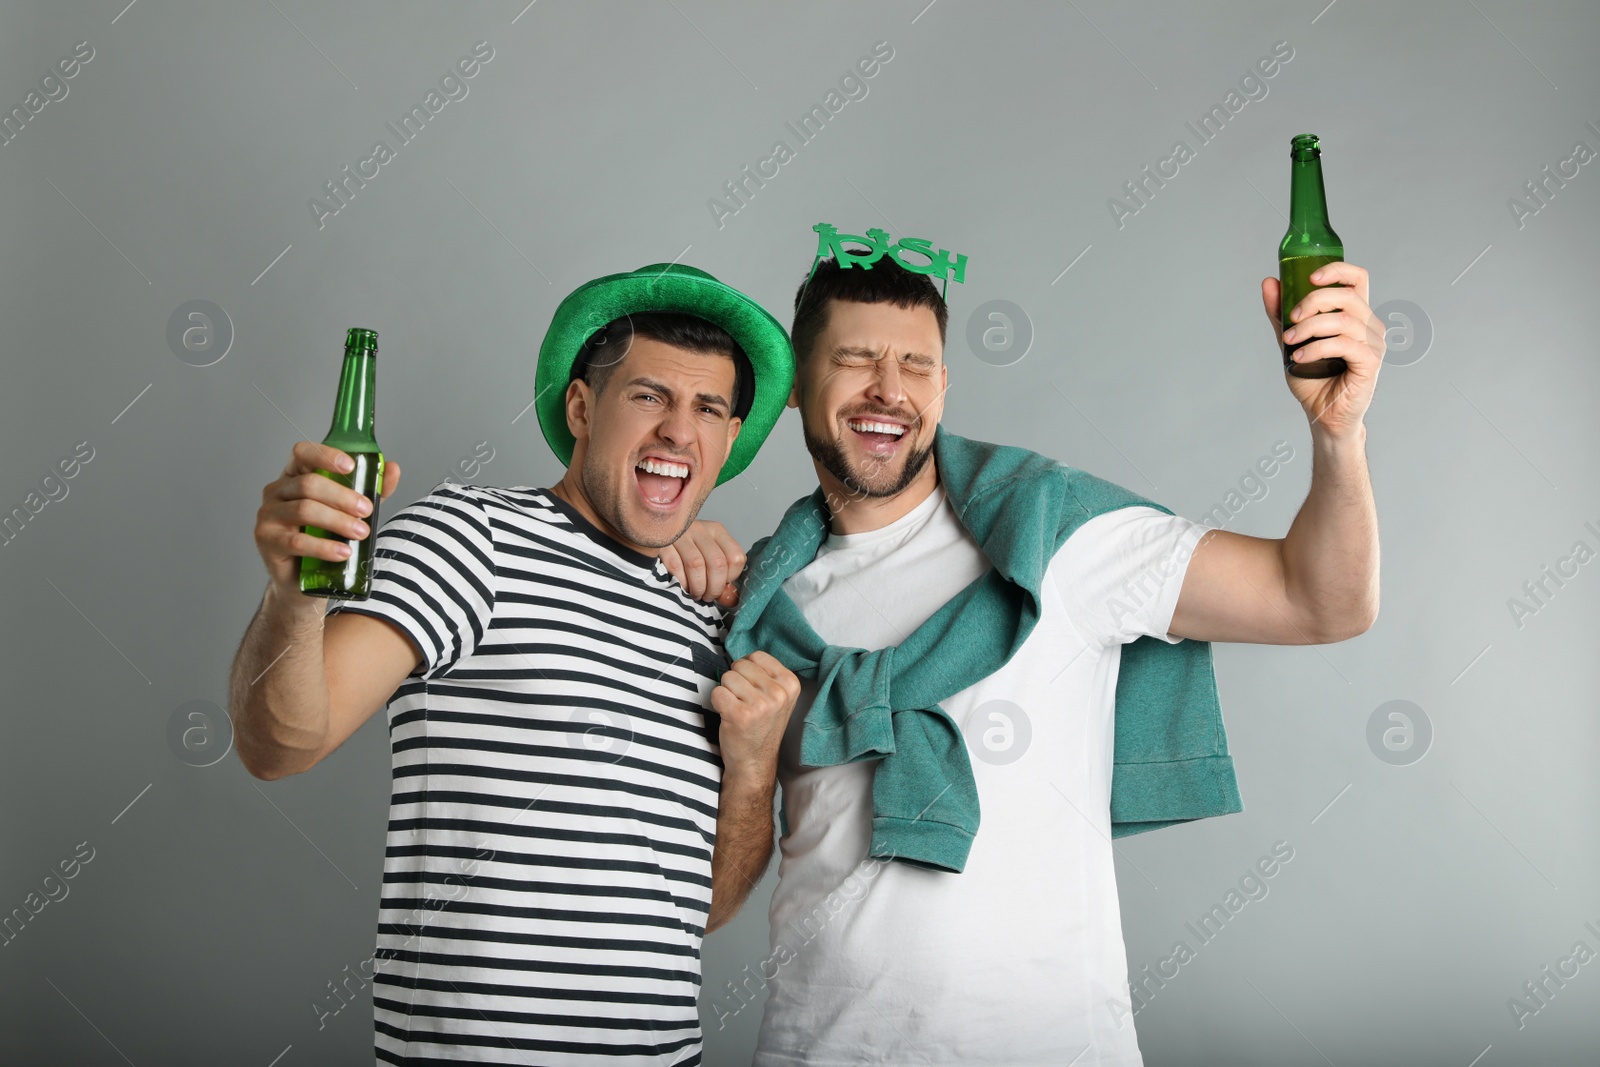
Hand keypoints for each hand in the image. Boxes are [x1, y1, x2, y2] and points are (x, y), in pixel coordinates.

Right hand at [254, 441, 400, 600]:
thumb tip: (393, 468)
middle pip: (309, 484)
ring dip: (338, 521)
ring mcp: (268, 515)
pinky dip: (324, 547)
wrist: (303, 578)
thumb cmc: (326, 536)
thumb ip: (372, 488)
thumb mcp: (352, 509)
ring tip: (361, 532)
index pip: (303, 453)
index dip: (326, 455)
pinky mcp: (267, 541)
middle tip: (367, 510)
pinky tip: (343, 552)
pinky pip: (297, 541)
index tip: (351, 467)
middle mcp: (277, 491)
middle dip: (342, 497)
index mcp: (295, 476)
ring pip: (304, 510)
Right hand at [661, 520, 745, 606]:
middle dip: (714, 587)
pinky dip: (682, 583)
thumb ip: (722, 578)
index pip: (736, 557)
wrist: (654, 537)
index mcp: (717, 531)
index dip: (731, 578)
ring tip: (696, 594)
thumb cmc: (685, 554)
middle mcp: (700, 529)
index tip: (722, 585)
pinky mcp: (663, 542)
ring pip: (697, 565)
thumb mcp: (708, 559)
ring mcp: (680, 534)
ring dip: (698, 587)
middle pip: (718, 563)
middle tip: (708, 596)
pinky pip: (676, 566)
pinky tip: (682, 587)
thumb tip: (732, 600)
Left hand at [711, 651, 800, 782]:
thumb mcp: (778, 697)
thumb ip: (767, 674)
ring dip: (727, 693)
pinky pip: (717, 692)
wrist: (754, 762)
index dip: (748, 671)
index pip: (756, 656)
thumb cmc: (761, 726)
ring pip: (727, 677)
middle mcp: (778, 693)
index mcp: (791, 683)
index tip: (754, 691)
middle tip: (745, 703)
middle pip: (740, 665)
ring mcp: (760, 705)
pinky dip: (717, 703)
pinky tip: (729, 717)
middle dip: (736, 681)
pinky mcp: (740, 715)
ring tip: (737, 710)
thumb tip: (740, 652)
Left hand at [1261, 261, 1384, 439]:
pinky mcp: (1371, 362)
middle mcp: (1369, 324)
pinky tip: (1300, 357)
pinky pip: (1343, 344)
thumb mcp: (1292, 340)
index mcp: (1354, 314)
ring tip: (1290, 342)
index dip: (1336, 270)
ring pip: (1342, 320)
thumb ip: (1281, 314)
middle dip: (1314, 301)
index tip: (1310, 277)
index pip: (1357, 278)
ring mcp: (1373, 343)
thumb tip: (1270, 282)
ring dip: (1309, 328)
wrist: (1322, 414)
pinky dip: (1316, 348)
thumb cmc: (1313, 378)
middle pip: (1347, 295)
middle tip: (1291, 319)